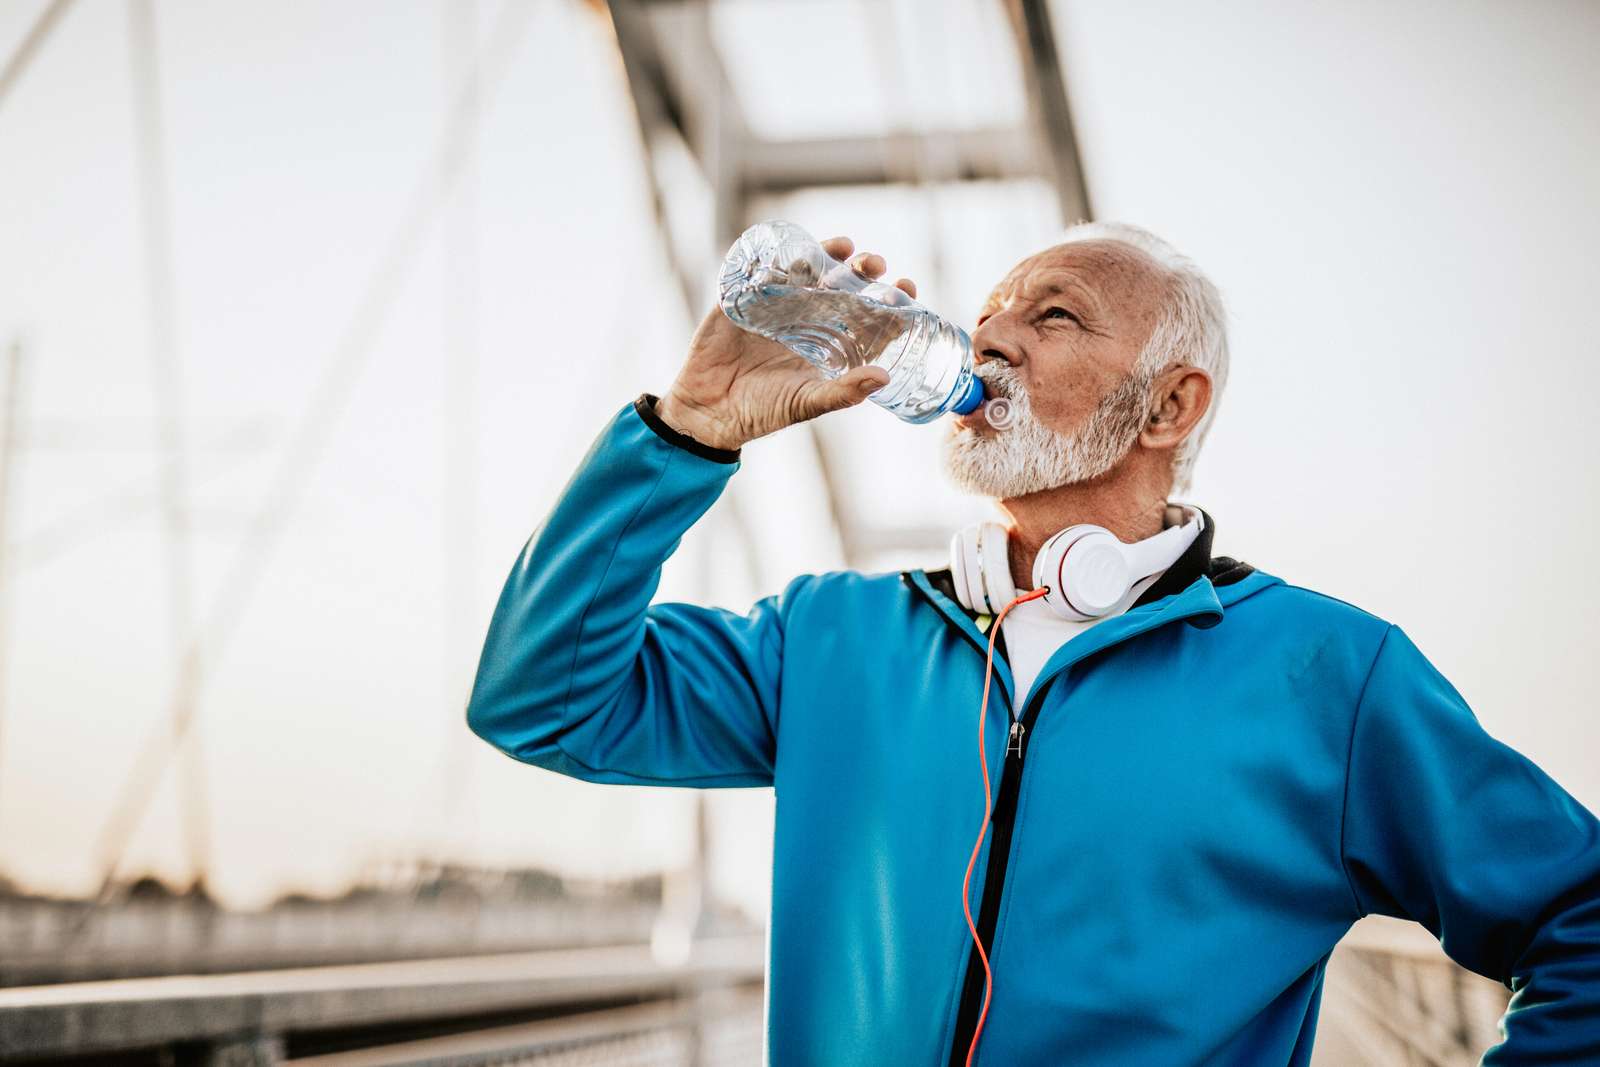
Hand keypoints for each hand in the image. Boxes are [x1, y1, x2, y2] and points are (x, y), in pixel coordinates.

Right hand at [655, 237, 917, 450]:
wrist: (708, 411)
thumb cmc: (762, 412)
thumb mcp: (806, 403)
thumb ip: (842, 392)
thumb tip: (884, 376)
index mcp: (828, 346)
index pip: (867, 318)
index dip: (888, 303)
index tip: (906, 289)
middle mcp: (807, 322)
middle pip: (842, 287)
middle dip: (862, 272)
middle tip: (877, 264)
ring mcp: (777, 308)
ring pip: (808, 273)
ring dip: (827, 256)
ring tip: (846, 247)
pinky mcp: (745, 300)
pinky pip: (764, 272)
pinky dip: (779, 258)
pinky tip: (797, 249)